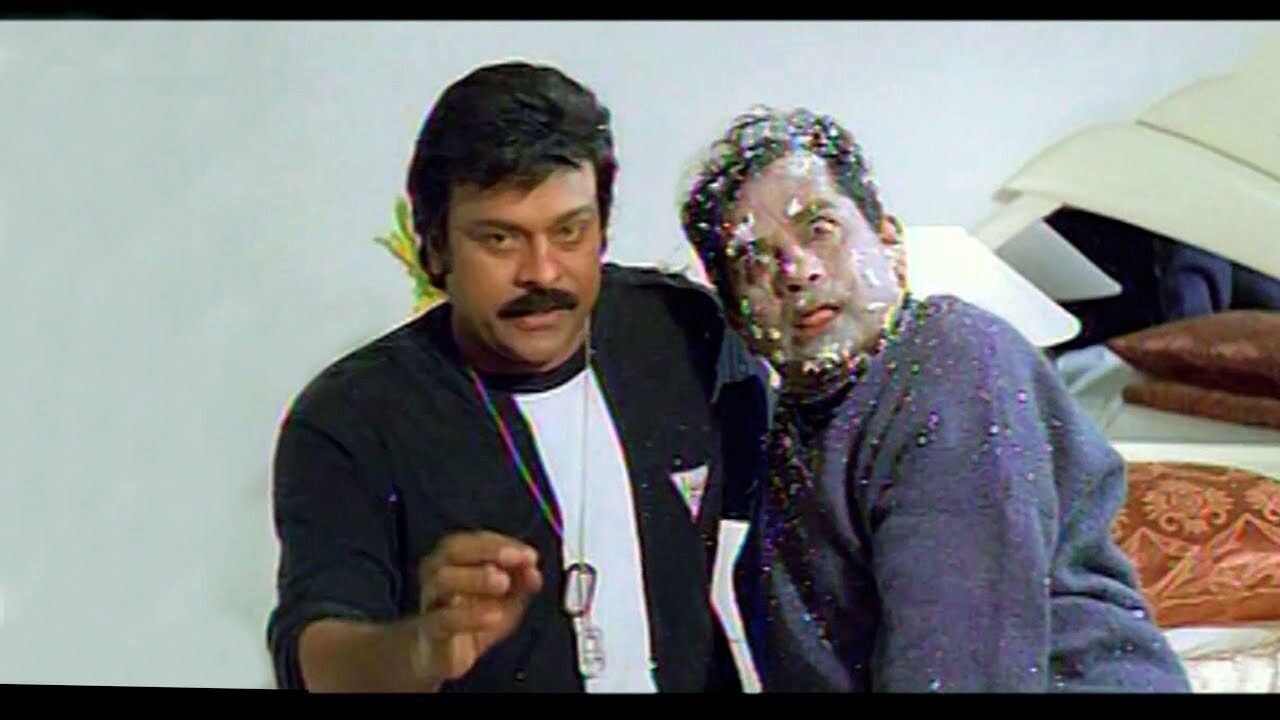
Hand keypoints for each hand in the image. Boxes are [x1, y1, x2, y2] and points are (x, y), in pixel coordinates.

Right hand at [412, 530, 543, 683]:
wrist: (440, 656)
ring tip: (504, 583)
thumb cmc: (473, 618)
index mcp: (455, 558)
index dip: (503, 544)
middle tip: (516, 558)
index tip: (529, 554)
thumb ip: (522, 583)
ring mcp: (430, 600)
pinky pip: (444, 619)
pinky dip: (470, 616)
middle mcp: (437, 572)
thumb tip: (534, 570)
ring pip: (443, 579)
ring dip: (476, 577)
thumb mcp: (507, 600)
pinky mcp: (430, 631)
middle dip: (487, 550)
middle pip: (452, 549)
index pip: (475, 539)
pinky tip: (494, 617)